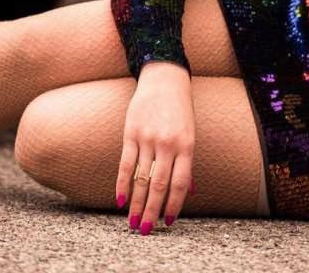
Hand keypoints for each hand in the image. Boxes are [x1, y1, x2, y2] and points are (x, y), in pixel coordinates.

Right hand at [115, 61, 194, 234]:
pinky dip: (122, 184)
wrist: (165, 78)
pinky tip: (120, 200)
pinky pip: (125, 163)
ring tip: (131, 222)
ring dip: (135, 203)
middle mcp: (167, 144)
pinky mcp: (131, 133)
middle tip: (144, 230)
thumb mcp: (189, 133)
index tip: (167, 222)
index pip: (180, 184)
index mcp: (186, 145)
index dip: (173, 206)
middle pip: (159, 185)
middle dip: (151, 211)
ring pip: (141, 178)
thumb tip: (188, 191)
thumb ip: (186, 162)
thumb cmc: (179, 109)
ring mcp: (148, 138)